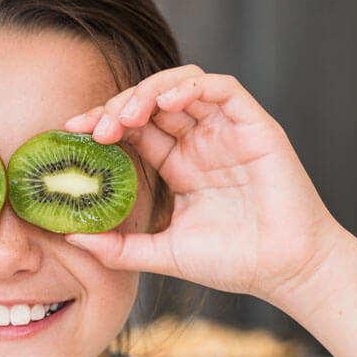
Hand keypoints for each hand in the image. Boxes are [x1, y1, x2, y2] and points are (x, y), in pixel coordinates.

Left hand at [61, 65, 346, 307]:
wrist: (285, 270)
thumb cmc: (233, 262)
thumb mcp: (163, 253)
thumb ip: (118, 248)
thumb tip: (71, 238)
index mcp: (178, 165)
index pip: (133, 128)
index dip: (102, 122)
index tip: (72, 132)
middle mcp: (200, 142)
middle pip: (151, 102)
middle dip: (118, 106)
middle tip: (96, 127)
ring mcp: (226, 131)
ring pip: (182, 85)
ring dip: (149, 91)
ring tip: (126, 115)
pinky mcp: (255, 125)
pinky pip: (222, 88)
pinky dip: (192, 86)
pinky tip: (166, 102)